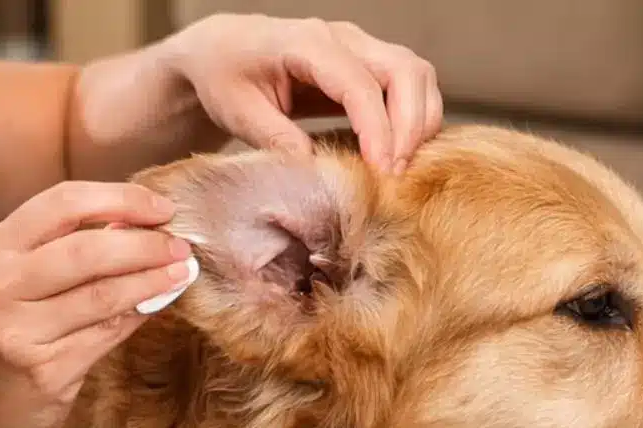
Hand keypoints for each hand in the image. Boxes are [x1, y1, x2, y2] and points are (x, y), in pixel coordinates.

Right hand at [0, 181, 193, 427]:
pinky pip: (106, 334)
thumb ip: (71, 251)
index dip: (121, 199)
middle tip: (180, 246)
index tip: (162, 208)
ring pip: (101, 294)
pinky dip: (139, 315)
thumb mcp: (25, 283)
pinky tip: (159, 305)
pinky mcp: (43, 370)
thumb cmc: (15, 338)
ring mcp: (16, 331)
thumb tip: (145, 226)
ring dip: (151, 280)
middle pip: (85, 249)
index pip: (63, 203)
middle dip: (144, 244)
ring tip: (182, 272)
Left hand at [158, 15, 442, 172]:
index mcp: (306, 43)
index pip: (359, 84)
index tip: (382, 170)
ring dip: (420, 120)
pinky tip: (400, 151)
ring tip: (402, 166)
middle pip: (404, 70)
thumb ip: (275, 137)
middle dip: (411, 124)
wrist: (222, 50)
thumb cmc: (225, 76)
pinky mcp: (367, 62)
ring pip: (415, 73)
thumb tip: (315, 167)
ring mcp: (359, 46)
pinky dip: (414, 115)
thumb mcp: (239, 111)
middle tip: (397, 174)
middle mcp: (342, 38)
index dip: (377, 129)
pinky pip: (407, 82)